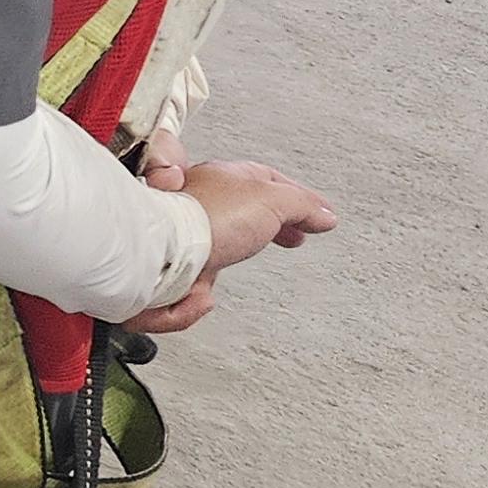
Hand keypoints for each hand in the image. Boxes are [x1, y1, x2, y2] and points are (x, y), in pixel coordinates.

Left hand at [126, 155, 335, 332]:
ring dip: (212, 282)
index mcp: (220, 182)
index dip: (297, 200)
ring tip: (209, 277)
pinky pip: (183, 300)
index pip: (267, 183)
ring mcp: (179, 243)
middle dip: (265, 234)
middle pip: (243, 222)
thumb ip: (302, 206)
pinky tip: (194, 295)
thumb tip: (324, 214)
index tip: (317, 216)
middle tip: (292, 239)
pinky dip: (190, 305)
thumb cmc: (205, 218)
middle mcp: (197, 208)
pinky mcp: (164, 278)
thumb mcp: (271, 201)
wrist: (163, 251)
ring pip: (207, 268)